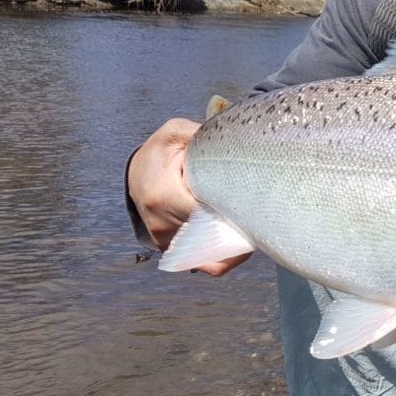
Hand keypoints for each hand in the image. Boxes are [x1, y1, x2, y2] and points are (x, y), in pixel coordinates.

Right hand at [128, 118, 250, 275]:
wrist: (136, 174)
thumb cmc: (159, 153)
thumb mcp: (175, 133)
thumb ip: (199, 135)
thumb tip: (232, 139)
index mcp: (163, 195)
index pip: (206, 213)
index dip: (232, 211)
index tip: (252, 204)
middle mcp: (162, 224)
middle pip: (210, 235)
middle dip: (236, 227)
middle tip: (260, 214)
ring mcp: (165, 241)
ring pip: (208, 253)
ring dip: (231, 243)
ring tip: (251, 226)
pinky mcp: (170, 250)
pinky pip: (201, 262)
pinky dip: (221, 256)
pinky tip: (238, 243)